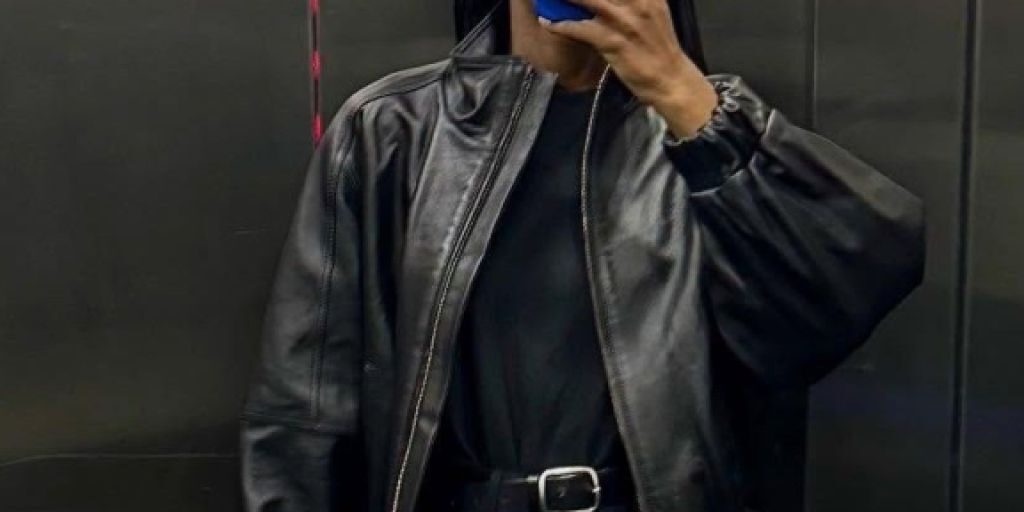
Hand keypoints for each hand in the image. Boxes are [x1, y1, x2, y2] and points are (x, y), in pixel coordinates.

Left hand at [539, 0, 717, 138]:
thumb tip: (600, 0)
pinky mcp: (614, 41)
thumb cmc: (657, 48)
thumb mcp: (651, 12)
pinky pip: (580, 28)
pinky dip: (561, 24)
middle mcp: (637, 1)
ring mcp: (625, 20)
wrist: (670, 79)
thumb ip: (629, 1)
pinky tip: (548, 22)